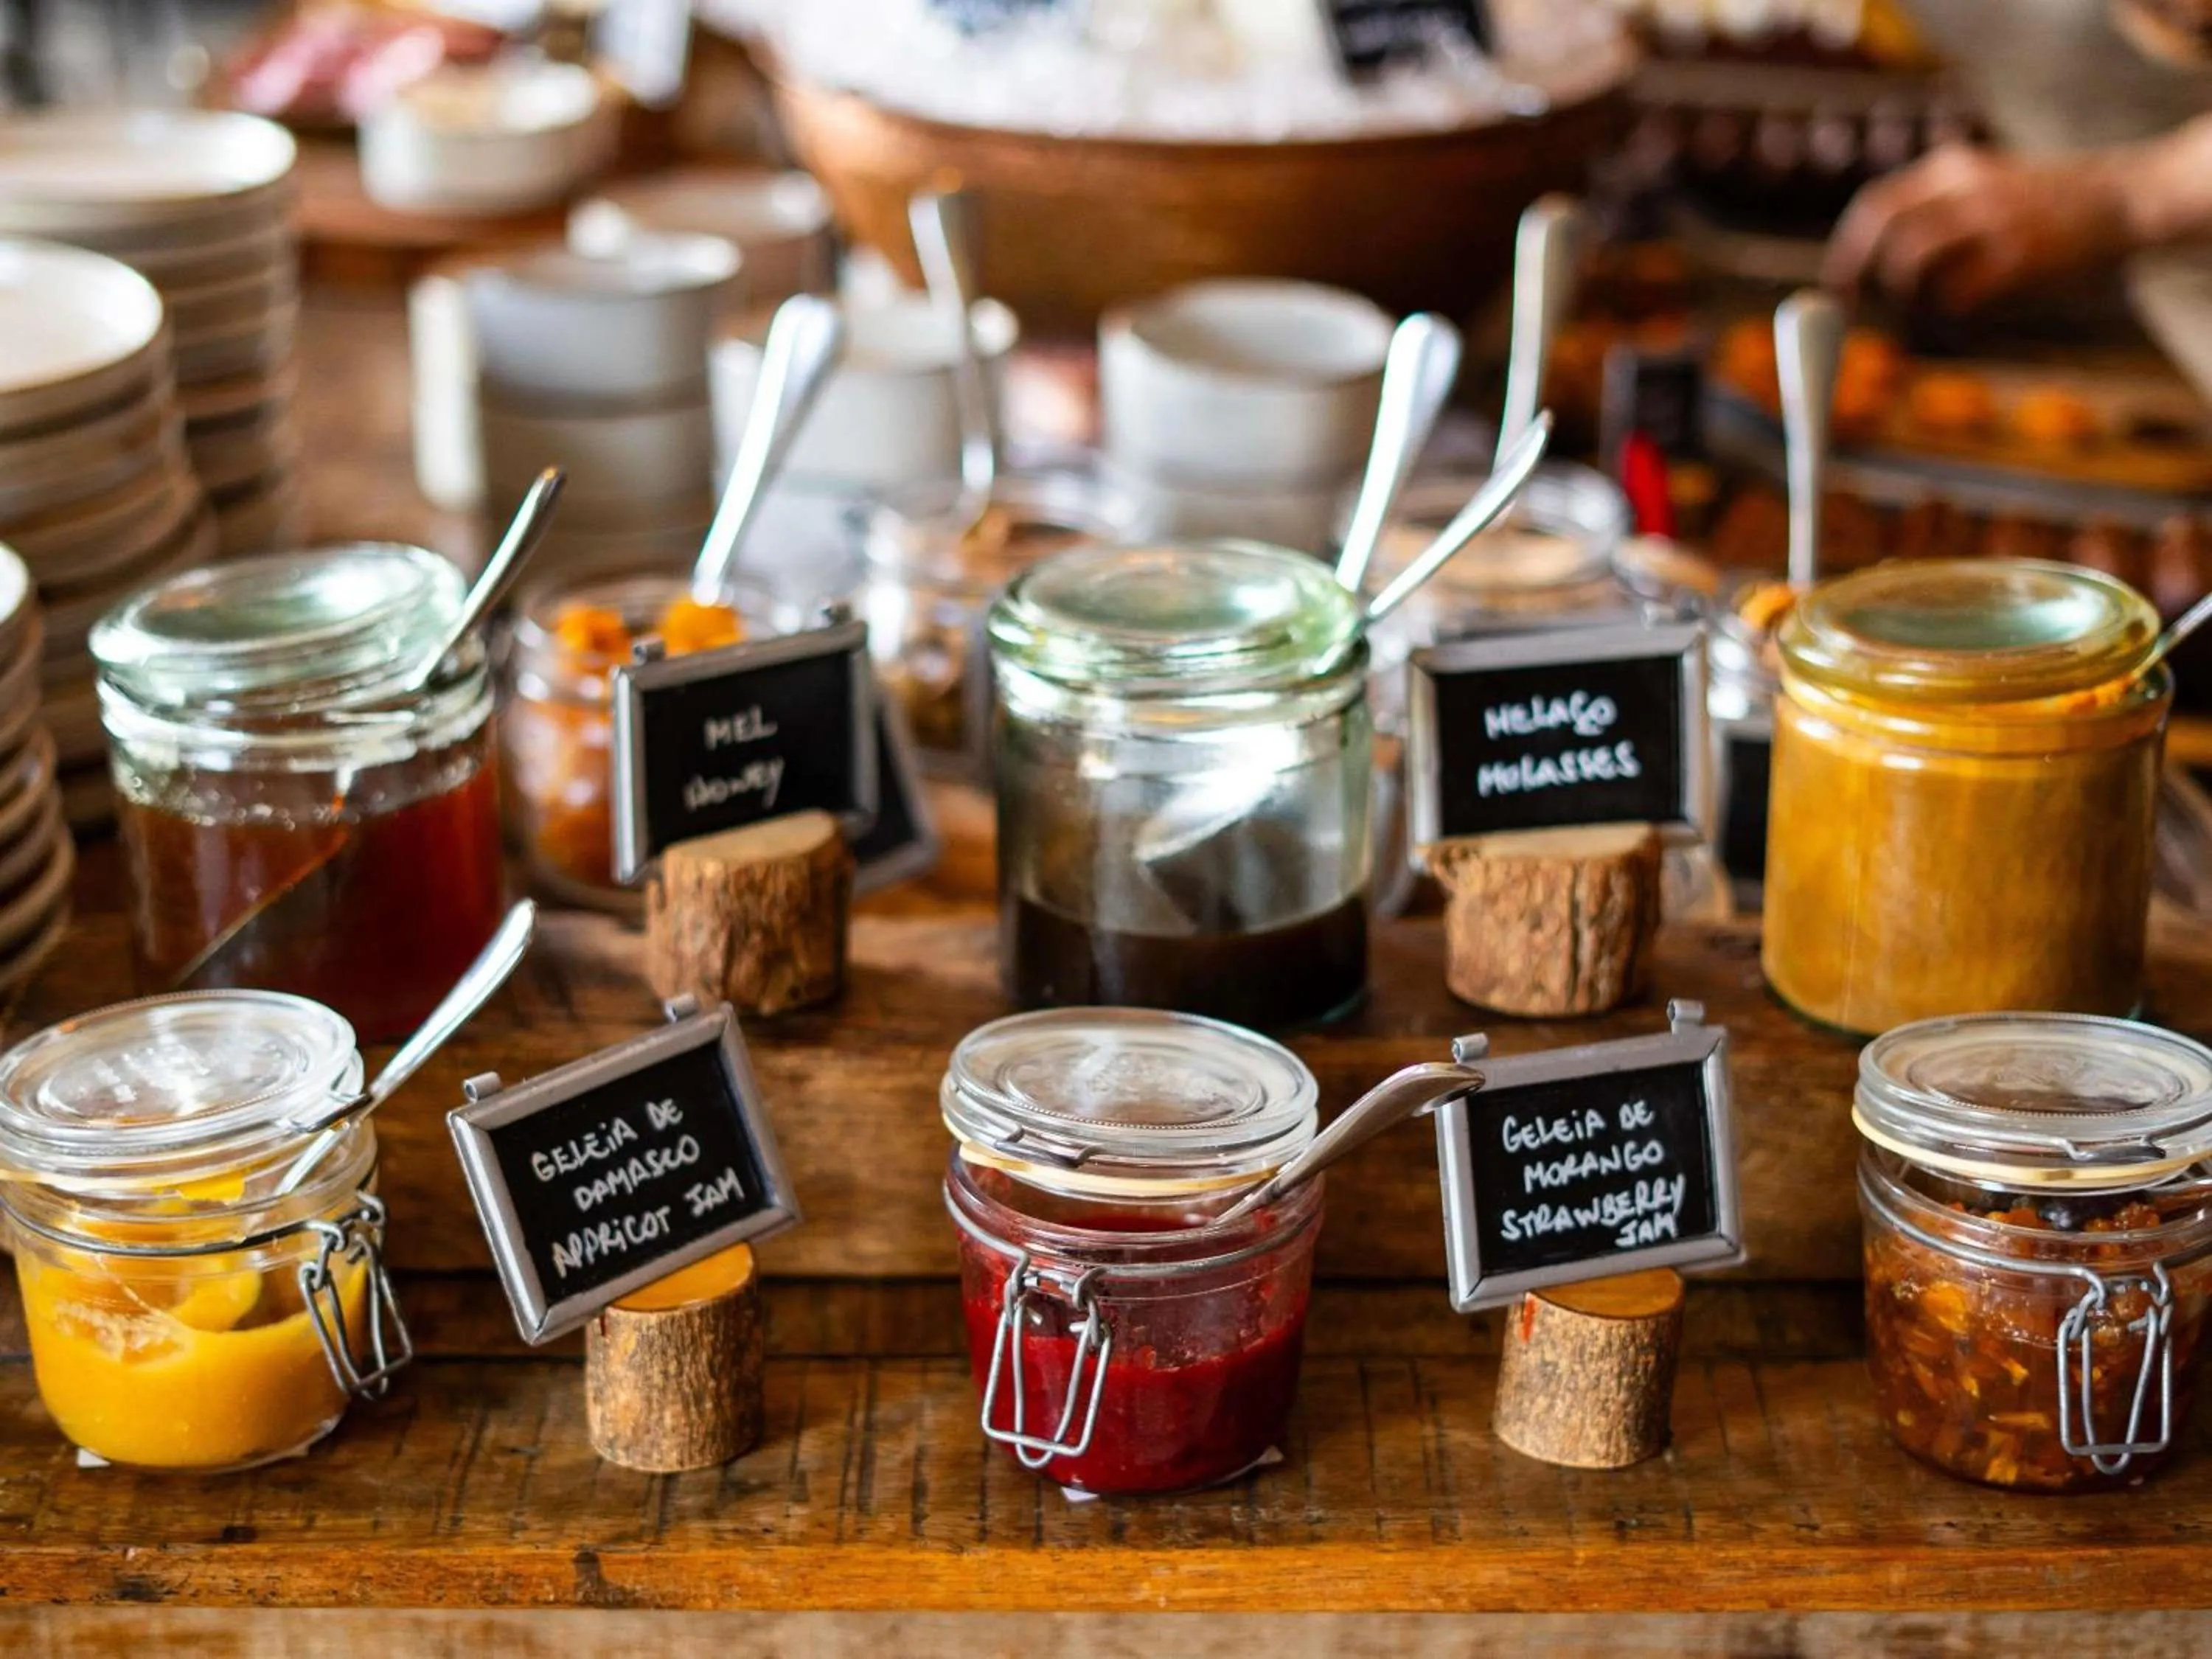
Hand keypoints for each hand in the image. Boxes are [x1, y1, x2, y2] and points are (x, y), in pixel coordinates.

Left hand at [1823, 144, 2137, 313]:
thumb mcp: (1980, 185)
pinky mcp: (2019, 256)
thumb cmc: (2040, 205)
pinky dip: (1948, 310)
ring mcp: (1993, 219)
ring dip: (1904, 295)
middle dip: (1856, 273)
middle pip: (1883, 230)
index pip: (1875, 205)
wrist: (2122, 198)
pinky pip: (1955, 294)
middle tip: (1852, 307)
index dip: (1847, 251)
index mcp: (1951, 167)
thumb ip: (1929, 211)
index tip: (1836, 287)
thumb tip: (1865, 265)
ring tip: (1929, 303)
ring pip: (1911, 262)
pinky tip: (1970, 306)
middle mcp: (1967, 187)